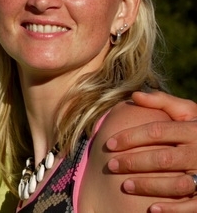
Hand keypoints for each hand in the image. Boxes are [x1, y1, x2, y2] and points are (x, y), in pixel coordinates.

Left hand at [106, 91, 196, 211]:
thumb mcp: (189, 112)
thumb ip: (163, 102)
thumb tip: (134, 95)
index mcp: (192, 130)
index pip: (156, 132)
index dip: (130, 137)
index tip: (109, 144)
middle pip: (163, 159)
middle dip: (134, 163)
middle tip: (111, 165)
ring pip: (177, 183)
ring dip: (149, 186)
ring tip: (125, 185)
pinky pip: (193, 205)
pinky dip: (173, 209)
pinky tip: (152, 209)